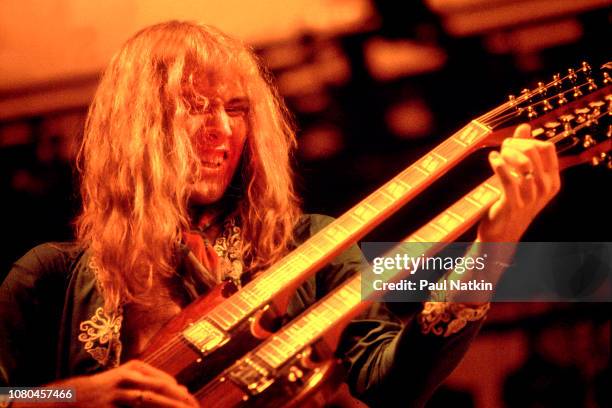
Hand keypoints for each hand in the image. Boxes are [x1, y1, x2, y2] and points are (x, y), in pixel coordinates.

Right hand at [39, 360, 198, 407]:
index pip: (168, 382)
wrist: (69, 397)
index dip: (184, 396)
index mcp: (136, 368)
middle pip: (164, 389)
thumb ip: (151, 382)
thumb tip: (182, 391)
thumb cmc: (104, 391)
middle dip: (182, 403)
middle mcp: (130, 375)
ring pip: (152, 401)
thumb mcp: (128, 380)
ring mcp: (119, 390)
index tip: (195, 406)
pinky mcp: (112, 403)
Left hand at [477, 123, 560, 241]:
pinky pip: (508, 178)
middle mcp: (545, 188)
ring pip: (523, 162)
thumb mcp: (522, 176)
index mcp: (552, 180)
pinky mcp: (513, 204)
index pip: (547, 148)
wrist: (503, 232)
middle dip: (515, 144)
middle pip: (535, 151)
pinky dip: (498, 164)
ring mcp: (531, 197)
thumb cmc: (512, 200)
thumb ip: (524, 151)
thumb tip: (525, 126)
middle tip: (502, 149)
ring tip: (497, 155)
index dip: (528, 140)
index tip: (512, 144)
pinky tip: (492, 158)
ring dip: (507, 154)